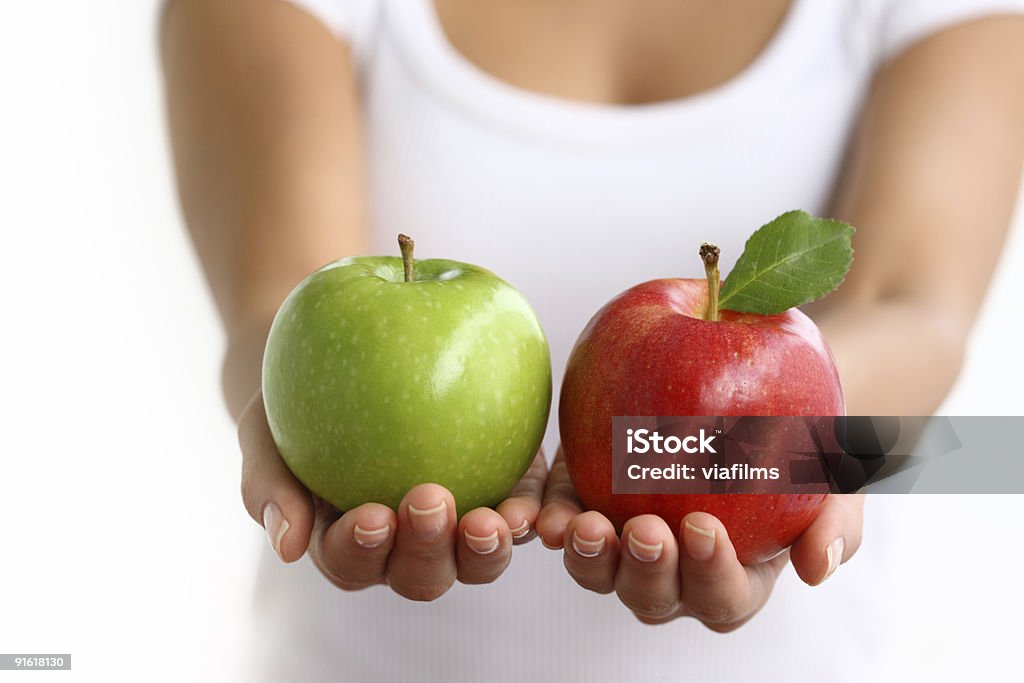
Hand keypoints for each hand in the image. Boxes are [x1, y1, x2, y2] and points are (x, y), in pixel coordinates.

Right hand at [238, 390, 546, 600]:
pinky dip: (528, 516)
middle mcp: (406, 545)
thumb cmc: (295, 400)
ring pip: (477, 559)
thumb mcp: (264, 431)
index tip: (371, 515)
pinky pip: (521, 513)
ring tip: (492, 521)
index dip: (362, 549)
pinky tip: (531, 505)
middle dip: (427, 549)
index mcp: (348, 542)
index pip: (352, 561)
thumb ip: (270, 485)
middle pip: (421, 574)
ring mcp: (458, 523)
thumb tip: (287, 547)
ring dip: (485, 550)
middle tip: (430, 500)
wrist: (350, 355)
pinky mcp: (503, 489)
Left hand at [536, 449, 863, 630]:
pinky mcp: (587, 501)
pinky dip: (550, 524)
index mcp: (734, 576)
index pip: (723, 596)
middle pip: (654, 597)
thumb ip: (837, 519)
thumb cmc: (801, 437)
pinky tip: (541, 515)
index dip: (711, 573)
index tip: (703, 526)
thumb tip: (817, 569)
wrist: (754, 387)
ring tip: (586, 527)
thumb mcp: (837, 471)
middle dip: (647, 571)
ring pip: (601, 572)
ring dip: (590, 559)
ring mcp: (625, 541)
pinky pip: (563, 525)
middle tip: (646, 530)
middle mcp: (675, 571)